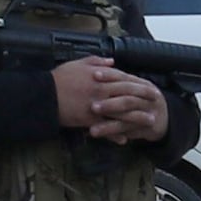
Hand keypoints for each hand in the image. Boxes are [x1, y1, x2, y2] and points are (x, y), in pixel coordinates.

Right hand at [51, 57, 167, 141]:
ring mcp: (96, 106)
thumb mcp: (76, 64)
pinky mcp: (88, 119)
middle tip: (158, 102)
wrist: (43, 95)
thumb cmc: (58, 79)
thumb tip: (111, 61)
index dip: (139, 83)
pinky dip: (115, 134)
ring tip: (150, 122)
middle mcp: (101, 91)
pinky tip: (125, 139)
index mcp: (99, 77)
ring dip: (137, 118)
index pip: (125, 79)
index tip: (150, 86)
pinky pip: (106, 128)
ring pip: (122, 113)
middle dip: (145, 99)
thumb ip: (96, 62)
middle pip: (128, 95)